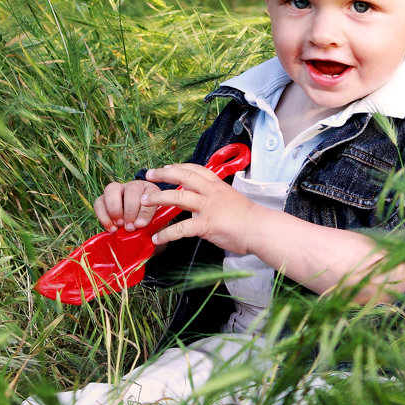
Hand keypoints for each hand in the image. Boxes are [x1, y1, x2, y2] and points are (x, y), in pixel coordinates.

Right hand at [94, 179, 161, 231]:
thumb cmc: (147, 223)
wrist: (136, 225)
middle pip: (131, 188)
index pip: (150, 195)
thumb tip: (142, 226)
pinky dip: (103, 216)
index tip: (141, 225)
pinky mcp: (104, 198)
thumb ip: (152, 224)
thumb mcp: (154, 223)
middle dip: (130, 210)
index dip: (144, 211)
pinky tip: (112, 228)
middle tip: (130, 227)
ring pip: (111, 189)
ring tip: (119, 225)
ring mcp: (117, 190)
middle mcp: (133, 186)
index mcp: (150, 190)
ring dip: (114, 209)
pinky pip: (98, 202)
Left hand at [141, 163, 261, 253]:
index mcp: (217, 184)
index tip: (166, 167)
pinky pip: (181, 228)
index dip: (178, 167)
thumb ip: (213, 198)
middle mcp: (211, 192)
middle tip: (148, 176)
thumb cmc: (248, 217)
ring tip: (144, 202)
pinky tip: (157, 238)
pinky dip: (166, 233)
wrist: (260, 229)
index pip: (194, 169)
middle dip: (163, 174)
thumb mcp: (230, 198)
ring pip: (178, 197)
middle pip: (183, 176)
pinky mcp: (207, 225)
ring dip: (158, 198)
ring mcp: (208, 207)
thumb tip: (199, 205)